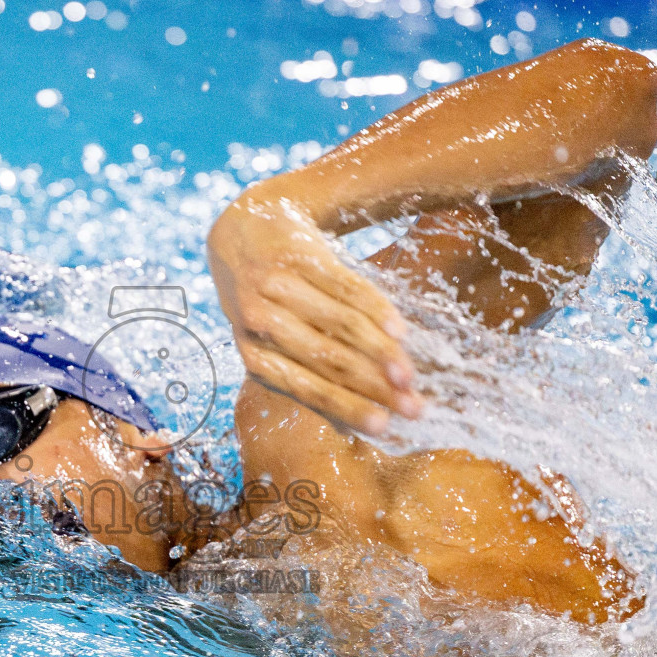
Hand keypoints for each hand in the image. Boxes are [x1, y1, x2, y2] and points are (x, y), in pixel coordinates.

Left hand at [207, 182, 422, 433]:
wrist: (242, 228)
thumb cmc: (268, 301)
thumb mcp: (272, 341)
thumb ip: (307, 377)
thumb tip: (355, 427)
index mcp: (254, 354)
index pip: (307, 389)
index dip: (348, 408)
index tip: (384, 428)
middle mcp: (260, 322)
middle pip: (328, 361)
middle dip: (374, 389)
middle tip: (414, 408)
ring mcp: (278, 286)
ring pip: (340, 326)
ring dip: (381, 353)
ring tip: (410, 375)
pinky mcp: (299, 255)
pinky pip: (346, 287)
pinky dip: (377, 310)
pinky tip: (401, 330)